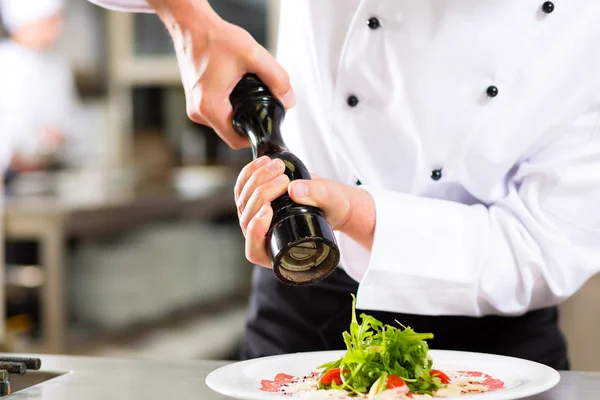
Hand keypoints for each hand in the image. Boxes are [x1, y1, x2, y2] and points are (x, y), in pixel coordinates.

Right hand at [148, 0, 295, 148]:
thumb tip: (289, 101)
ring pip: (224, 124)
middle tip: (263, 106)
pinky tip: (237, 91)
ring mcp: (194, 107)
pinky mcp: (194, 100)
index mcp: (210, 107)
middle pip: (231, 133)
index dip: (255, 136)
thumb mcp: (253, 55)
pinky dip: (229, 107)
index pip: (236, 140)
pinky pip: (216, 114)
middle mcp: (198, 111)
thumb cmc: (216, 38)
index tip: (267, 125)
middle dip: (249, 123)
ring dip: (239, 115)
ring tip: (250, 95)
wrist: (191, 25)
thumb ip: (277, 78)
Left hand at [235, 157, 375, 267]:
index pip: (255, 249)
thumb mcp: (332, 202)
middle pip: (248, 217)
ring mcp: (254, 218)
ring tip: (279, 165)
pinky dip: (250, 172)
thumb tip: (294, 190)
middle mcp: (261, 237)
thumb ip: (318, 195)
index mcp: (278, 250)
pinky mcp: (252, 200)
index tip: (269, 210)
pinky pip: (242, 186)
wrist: (327, 197)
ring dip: (257, 179)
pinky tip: (264, 162)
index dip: (256, 231)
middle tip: (284, 178)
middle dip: (262, 193)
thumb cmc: (332, 208)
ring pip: (243, 199)